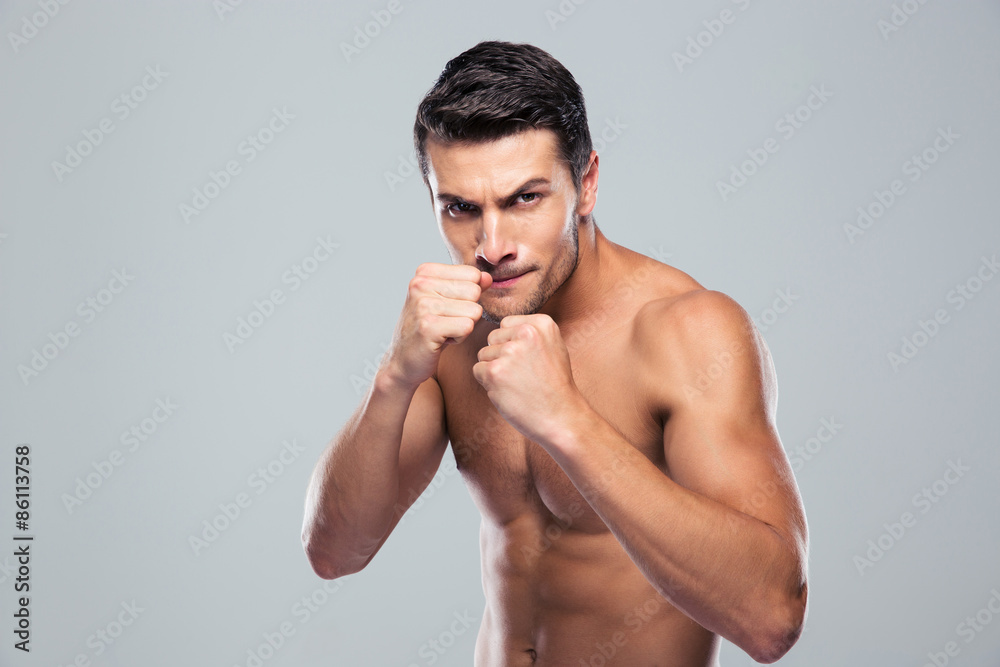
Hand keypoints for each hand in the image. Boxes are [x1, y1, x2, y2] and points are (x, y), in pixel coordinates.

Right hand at [383, 263, 491, 388]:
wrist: (403, 360)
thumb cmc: (429, 328)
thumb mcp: (447, 301)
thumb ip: (469, 285)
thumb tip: (488, 277)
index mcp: (425, 272)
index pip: (473, 274)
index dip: (468, 296)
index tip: (447, 309)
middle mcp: (420, 284)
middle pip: (475, 292)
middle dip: (468, 312)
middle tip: (445, 322)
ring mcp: (423, 305)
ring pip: (474, 311)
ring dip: (464, 327)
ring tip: (443, 331)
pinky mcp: (428, 327)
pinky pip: (467, 327)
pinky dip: (460, 338)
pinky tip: (442, 341)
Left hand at [472, 313, 583, 445]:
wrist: (561, 417)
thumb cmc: (555, 386)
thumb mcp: (554, 347)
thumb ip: (531, 333)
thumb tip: (502, 328)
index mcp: (542, 324)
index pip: (507, 324)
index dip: (512, 344)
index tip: (529, 361)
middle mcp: (526, 333)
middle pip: (493, 338)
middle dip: (501, 356)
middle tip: (523, 375)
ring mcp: (509, 352)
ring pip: (484, 354)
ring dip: (495, 370)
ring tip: (518, 384)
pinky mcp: (495, 371)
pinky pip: (478, 370)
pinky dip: (488, 383)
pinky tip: (509, 392)